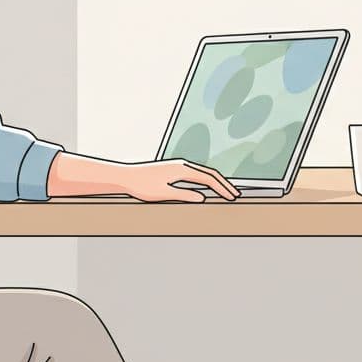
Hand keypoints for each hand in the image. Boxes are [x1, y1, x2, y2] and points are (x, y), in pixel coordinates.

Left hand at [118, 159, 239, 201]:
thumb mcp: (163, 194)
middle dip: (223, 184)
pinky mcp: (173, 169)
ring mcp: (178, 166)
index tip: (232, 197)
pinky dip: (206, 180)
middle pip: (209, 173)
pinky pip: (195, 173)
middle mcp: (182, 165)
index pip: (208, 178)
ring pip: (203, 172)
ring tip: (225, 191)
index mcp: (182, 169)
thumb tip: (202, 197)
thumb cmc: (142, 186)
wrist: (126, 177)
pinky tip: (207, 187)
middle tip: (235, 194)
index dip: (222, 188)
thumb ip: (184, 195)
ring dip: (215, 181)